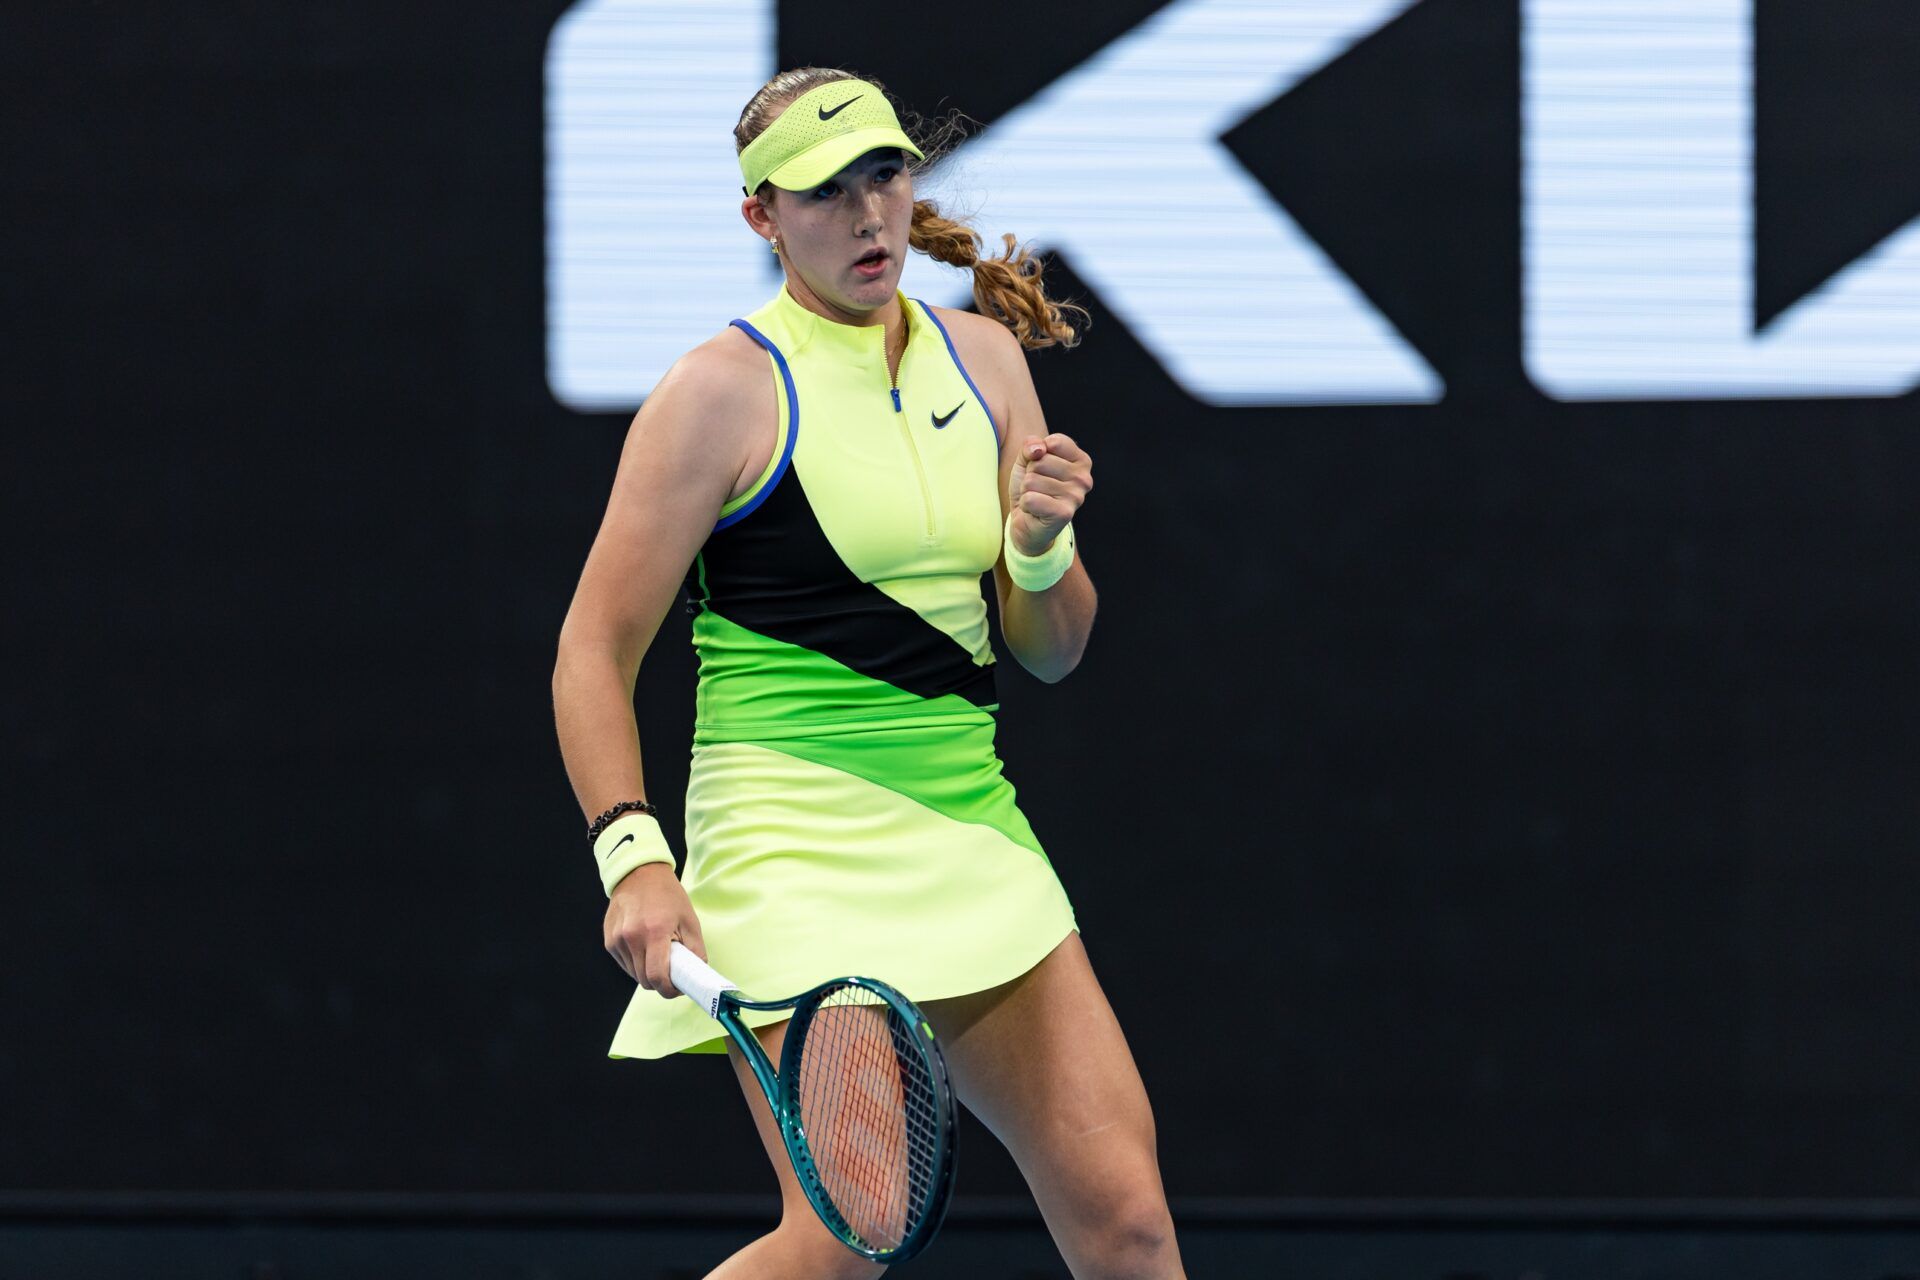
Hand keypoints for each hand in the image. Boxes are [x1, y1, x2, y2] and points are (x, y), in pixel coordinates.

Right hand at [603, 862, 706, 998]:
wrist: (639, 873)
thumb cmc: (666, 895)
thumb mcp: (688, 919)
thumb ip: (695, 949)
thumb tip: (697, 972)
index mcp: (654, 931)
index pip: (657, 976)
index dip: (668, 990)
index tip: (677, 989)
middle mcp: (631, 937)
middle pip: (644, 979)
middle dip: (660, 981)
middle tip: (672, 971)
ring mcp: (617, 939)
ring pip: (634, 974)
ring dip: (647, 972)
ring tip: (658, 952)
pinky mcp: (609, 940)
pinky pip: (625, 964)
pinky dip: (636, 963)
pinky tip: (645, 947)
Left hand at [1007, 433, 1092, 555]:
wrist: (1027, 523)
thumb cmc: (1032, 488)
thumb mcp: (1027, 460)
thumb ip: (1031, 445)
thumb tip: (1038, 450)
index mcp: (1081, 461)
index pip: (1054, 442)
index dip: (1037, 455)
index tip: (1042, 470)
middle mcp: (1084, 479)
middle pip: (1040, 462)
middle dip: (1030, 475)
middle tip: (1038, 489)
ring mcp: (1076, 497)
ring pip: (1032, 480)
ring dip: (1027, 491)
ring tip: (1037, 500)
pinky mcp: (1064, 514)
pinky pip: (1030, 498)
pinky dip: (1025, 505)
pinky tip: (1035, 511)